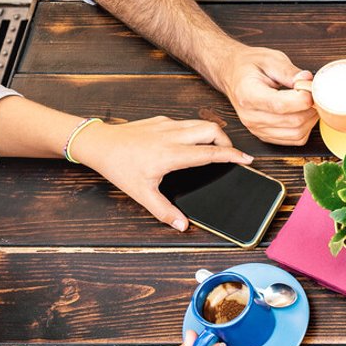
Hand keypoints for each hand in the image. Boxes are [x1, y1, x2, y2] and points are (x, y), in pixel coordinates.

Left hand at [71, 117, 252, 230]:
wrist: (99, 143)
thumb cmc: (118, 167)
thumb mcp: (141, 193)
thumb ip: (164, 211)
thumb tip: (182, 225)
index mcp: (172, 154)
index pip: (211, 152)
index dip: (232, 155)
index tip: (246, 160)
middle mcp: (173, 136)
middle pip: (212, 130)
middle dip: (226, 142)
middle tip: (228, 155)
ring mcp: (167, 124)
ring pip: (201, 123)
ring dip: (213, 135)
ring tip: (213, 149)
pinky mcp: (161, 119)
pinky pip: (187, 122)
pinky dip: (196, 132)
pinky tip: (189, 144)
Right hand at [209, 43, 316, 145]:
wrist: (232, 74)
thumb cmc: (249, 66)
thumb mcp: (269, 59)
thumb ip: (289, 71)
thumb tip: (307, 81)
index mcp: (248, 94)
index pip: (280, 105)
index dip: (302, 99)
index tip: (311, 89)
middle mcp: (250, 116)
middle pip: (292, 121)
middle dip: (311, 108)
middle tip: (315, 94)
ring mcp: (256, 128)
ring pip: (296, 134)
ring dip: (310, 119)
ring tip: (311, 102)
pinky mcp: (265, 135)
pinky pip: (294, 140)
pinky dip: (305, 128)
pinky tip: (304, 113)